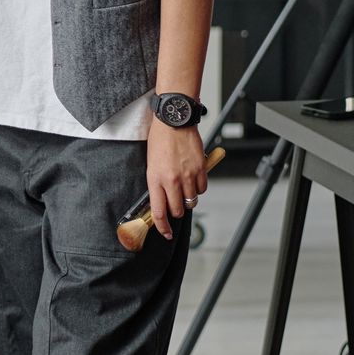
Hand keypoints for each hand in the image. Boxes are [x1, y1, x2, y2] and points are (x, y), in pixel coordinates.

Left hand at [145, 123, 207, 239]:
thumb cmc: (160, 139)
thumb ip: (156, 183)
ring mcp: (187, 176)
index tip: (165, 233)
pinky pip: (202, 189)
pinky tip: (193, 180)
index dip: (162, 227)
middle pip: (177, 211)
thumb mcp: (150, 163)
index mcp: (155, 179)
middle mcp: (171, 180)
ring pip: (191, 202)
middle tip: (174, 206)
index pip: (159, 212)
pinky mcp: (200, 170)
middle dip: (176, 212)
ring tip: (184, 189)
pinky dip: (199, 189)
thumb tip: (160, 200)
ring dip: (187, 200)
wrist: (174, 121)